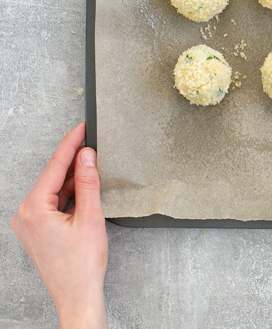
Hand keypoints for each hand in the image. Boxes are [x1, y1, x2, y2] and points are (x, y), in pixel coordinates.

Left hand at [12, 122, 108, 328]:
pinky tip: (84, 187)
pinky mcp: (37, 230)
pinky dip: (69, 194)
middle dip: (72, 161)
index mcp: (33, 210)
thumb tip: (87, 157)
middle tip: (91, 142)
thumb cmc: (82, 265)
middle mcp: (25, 215)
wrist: (77, 295)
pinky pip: (53, 203)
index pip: (55, 168)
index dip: (70, 145)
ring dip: (73, 179)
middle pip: (52, 177)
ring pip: (53, 190)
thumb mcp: (90, 217)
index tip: (81, 128)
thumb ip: (88, 183)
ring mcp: (29, 224)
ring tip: (93, 165)